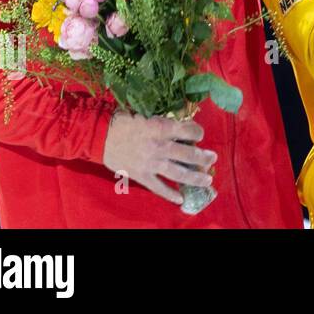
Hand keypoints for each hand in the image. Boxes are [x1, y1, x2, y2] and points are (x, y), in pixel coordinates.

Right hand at [101, 113, 216, 204]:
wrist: (100, 135)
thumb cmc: (125, 121)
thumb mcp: (148, 113)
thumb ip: (166, 121)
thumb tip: (184, 123)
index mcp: (162, 128)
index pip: (189, 130)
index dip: (198, 131)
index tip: (199, 134)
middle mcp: (160, 146)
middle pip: (188, 154)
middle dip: (203, 157)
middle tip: (213, 159)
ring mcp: (151, 163)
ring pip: (179, 173)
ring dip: (195, 177)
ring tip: (207, 180)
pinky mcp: (141, 175)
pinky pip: (159, 188)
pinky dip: (170, 194)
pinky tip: (181, 199)